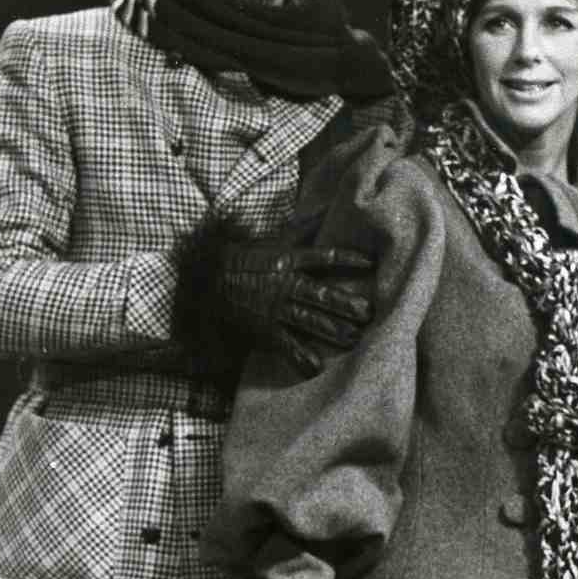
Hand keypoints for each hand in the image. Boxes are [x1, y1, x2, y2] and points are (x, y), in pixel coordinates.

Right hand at [176, 218, 376, 379]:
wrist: (208, 279)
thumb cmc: (244, 258)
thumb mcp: (272, 239)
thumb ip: (301, 228)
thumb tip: (323, 211)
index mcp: (288, 260)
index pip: (323, 257)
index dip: (347, 258)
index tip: (370, 263)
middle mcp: (285, 284)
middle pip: (321, 295)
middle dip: (345, 305)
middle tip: (368, 313)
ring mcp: (275, 308)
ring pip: (309, 321)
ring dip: (333, 331)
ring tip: (353, 339)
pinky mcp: (265, 329)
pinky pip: (286, 345)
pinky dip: (301, 358)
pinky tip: (316, 367)